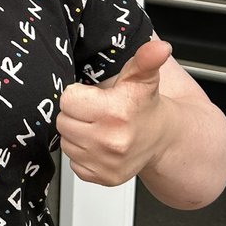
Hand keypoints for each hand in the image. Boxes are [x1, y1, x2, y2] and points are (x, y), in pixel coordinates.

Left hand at [56, 38, 173, 186]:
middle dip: (75, 114)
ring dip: (77, 134)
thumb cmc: (145, 106)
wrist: (162, 137)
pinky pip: (73, 163)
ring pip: (66, 143)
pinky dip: (82, 154)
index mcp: (117, 113)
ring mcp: (107, 163)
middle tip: (95, 111)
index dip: (77, 95)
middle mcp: (112, 141)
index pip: (67, 100)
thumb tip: (159, 48)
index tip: (92, 96)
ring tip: (98, 127)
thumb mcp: (143, 77)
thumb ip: (145, 58)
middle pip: (63, 121)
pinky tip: (99, 144)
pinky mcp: (104, 178)